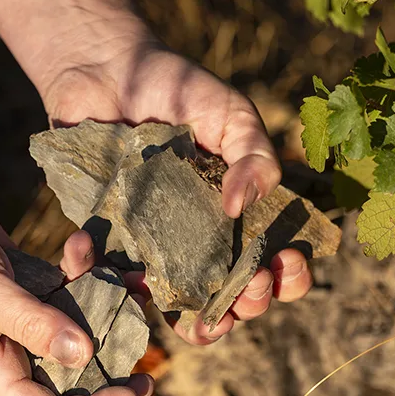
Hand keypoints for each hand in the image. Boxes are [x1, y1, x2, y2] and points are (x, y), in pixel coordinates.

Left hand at [0, 0, 313, 342]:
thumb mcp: (232, 115)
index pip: (275, 259)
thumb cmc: (178, 88)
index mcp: (240, 212)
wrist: (106, 69)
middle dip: (251, 303)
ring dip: (200, 323)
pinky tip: (133, 280)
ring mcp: (158, 245)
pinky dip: (125, 288)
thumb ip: (254, 156)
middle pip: (235, 293)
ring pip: (183, 304)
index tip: (287, 265)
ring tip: (204, 325)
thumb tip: (240, 207)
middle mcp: (203, 237)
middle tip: (250, 289)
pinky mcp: (112, 242)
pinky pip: (118, 279)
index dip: (288, 275)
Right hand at [0, 140, 152, 395]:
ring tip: (134, 280)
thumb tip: (85, 355)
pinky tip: (80, 242)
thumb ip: (33, 323)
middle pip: (73, 381)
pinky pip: (66, 289)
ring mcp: (19, 319)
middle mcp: (9, 352)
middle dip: (114, 364)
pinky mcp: (26, 286)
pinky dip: (81, 270)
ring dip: (107, 306)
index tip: (134, 389)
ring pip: (77, 330)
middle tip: (150, 344)